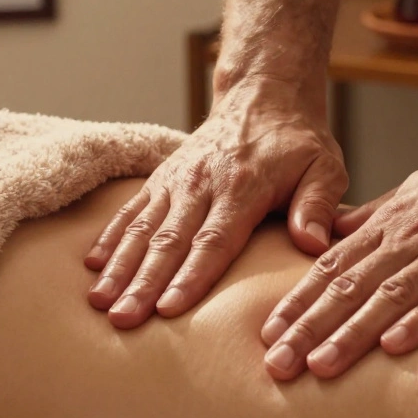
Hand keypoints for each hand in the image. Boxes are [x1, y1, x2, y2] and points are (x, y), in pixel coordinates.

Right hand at [84, 83, 346, 328]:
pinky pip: (130, 210)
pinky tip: (93, 266)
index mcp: (242, 187)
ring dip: (119, 267)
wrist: (262, 97)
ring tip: (99, 302)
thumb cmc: (297, 143)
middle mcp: (201, 184)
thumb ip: (318, 205)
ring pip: (142, 228)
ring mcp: (176, 181)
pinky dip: (110, 237)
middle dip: (143, 283)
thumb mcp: (324, 167)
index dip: (191, 276)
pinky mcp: (161, 179)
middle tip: (123, 319)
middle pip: (169, 242)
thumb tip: (313, 246)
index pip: (214, 240)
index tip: (170, 308)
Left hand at [259, 127, 417, 379]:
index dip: (298, 301)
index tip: (267, 334)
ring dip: (352, 333)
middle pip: (349, 286)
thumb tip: (332, 235)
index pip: (332, 266)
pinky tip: (394, 347)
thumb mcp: (417, 192)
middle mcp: (411, 238)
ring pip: (389, 295)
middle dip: (309, 327)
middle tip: (276, 364)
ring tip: (319, 366)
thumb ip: (376, 217)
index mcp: (392, 224)